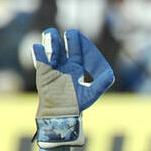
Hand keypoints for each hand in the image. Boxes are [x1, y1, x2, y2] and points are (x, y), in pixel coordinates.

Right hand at [32, 28, 113, 147]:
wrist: (61, 114)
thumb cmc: (77, 104)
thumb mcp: (92, 93)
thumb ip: (102, 82)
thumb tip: (112, 74)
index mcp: (76, 66)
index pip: (79, 47)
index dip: (81, 41)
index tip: (81, 40)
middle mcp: (64, 62)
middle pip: (65, 42)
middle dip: (69, 37)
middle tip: (70, 36)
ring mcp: (53, 65)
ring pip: (51, 44)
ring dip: (52, 41)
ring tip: (56, 52)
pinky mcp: (42, 70)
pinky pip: (38, 54)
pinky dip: (39, 51)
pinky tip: (47, 59)